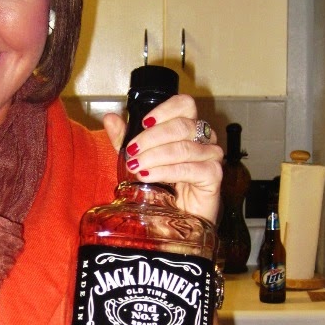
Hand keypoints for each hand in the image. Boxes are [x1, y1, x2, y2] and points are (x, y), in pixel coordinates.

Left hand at [103, 94, 222, 224]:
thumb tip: (110, 118)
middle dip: (152, 138)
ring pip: (185, 147)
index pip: (184, 104)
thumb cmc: (160, 187)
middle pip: (182, 125)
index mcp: (188, 127)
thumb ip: (125, 139)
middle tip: (132, 152)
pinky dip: (167, 171)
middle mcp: (204, 138)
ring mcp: (212, 156)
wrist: (173, 220)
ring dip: (156, 156)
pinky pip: (191, 168)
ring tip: (136, 167)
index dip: (164, 110)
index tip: (143, 123)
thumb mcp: (138, 159)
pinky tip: (150, 177)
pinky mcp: (214, 176)